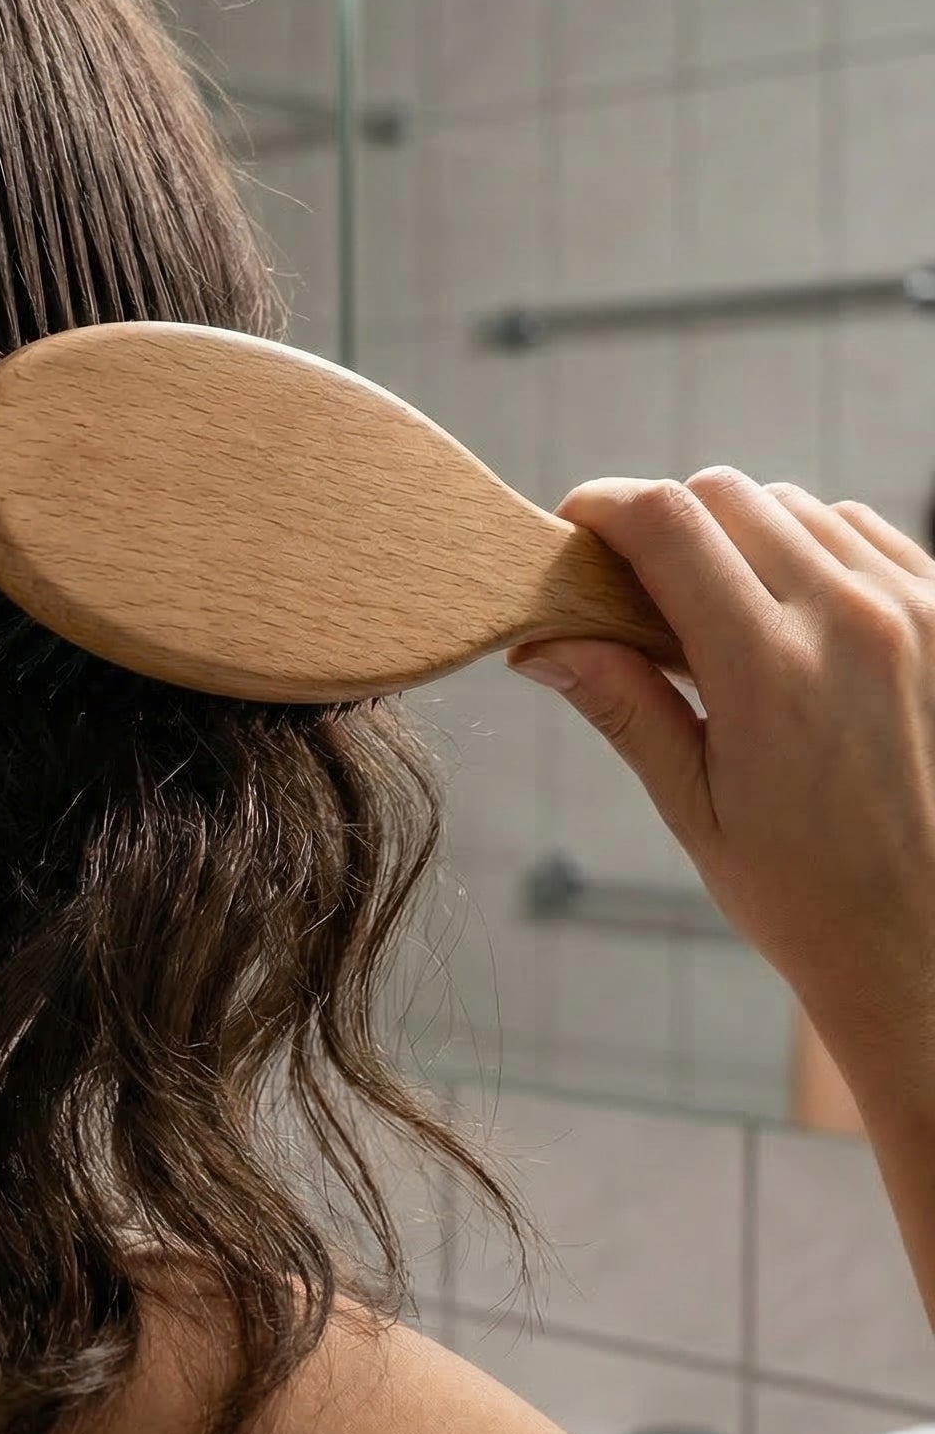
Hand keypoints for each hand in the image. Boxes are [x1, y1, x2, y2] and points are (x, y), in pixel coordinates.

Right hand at [508, 468, 934, 1074]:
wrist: (928, 939)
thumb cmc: (804, 891)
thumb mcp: (691, 804)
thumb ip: (620, 701)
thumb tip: (537, 640)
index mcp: (770, 669)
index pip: (666, 520)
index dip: (601, 507)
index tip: (571, 534)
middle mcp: (851, 620)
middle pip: (723, 494)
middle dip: (663, 524)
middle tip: (637, 591)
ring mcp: (915, 610)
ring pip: (793, 505)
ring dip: (739, 536)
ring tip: (719, 615)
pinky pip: (862, 529)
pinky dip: (811, 549)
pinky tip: (789, 616)